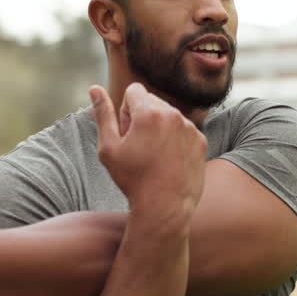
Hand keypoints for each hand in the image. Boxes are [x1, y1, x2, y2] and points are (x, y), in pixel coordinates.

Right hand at [90, 84, 206, 226]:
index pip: (134, 91)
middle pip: (152, 101)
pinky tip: (168, 161)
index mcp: (149, 112)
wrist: (165, 207)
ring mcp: (190, 128)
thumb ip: (103, 114)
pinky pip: (184, 130)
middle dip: (142, 117)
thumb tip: (94, 88)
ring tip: (153, 156)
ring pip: (169, 116)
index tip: (127, 132)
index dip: (125, 111)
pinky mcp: (201, 141)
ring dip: (159, 128)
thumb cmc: (132, 179)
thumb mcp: (109, 147)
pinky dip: (175, 140)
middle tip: (138, 146)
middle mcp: (174, 114)